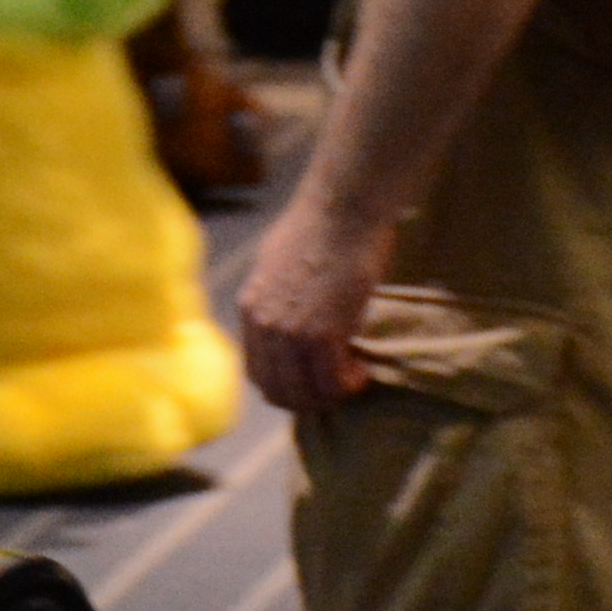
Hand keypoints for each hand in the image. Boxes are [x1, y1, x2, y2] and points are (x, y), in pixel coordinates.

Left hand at [236, 186, 395, 416]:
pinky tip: (362, 371)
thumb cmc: (319, 228)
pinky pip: (332, 381)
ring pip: (305, 392)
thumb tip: (285, 311)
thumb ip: (276, 296)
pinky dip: (348, 384)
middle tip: (334, 388)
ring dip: (330, 394)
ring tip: (351, 378)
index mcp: (250, 308)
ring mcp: (290, 332)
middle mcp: (263, 326)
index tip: (309, 383)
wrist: (341, 211)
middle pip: (278, 390)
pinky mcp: (322, 334)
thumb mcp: (276, 263)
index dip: (285, 386)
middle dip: (308, 398)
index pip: (257, 371)